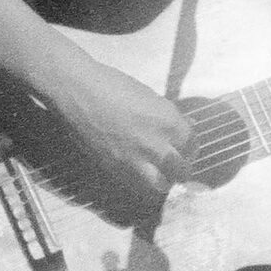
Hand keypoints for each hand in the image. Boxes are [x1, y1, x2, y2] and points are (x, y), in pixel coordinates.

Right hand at [48, 61, 192, 198]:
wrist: (78, 92)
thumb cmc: (115, 86)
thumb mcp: (152, 97)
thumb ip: (170, 117)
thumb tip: (186, 126)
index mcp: (168, 122)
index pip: (192, 144)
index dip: (191, 145)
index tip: (186, 144)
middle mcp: (155, 145)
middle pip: (181, 171)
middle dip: (183, 168)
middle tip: (178, 162)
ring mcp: (134, 160)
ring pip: (161, 184)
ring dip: (165, 180)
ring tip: (161, 172)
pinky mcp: (114, 168)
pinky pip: (137, 183)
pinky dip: (143, 180)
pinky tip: (140, 169)